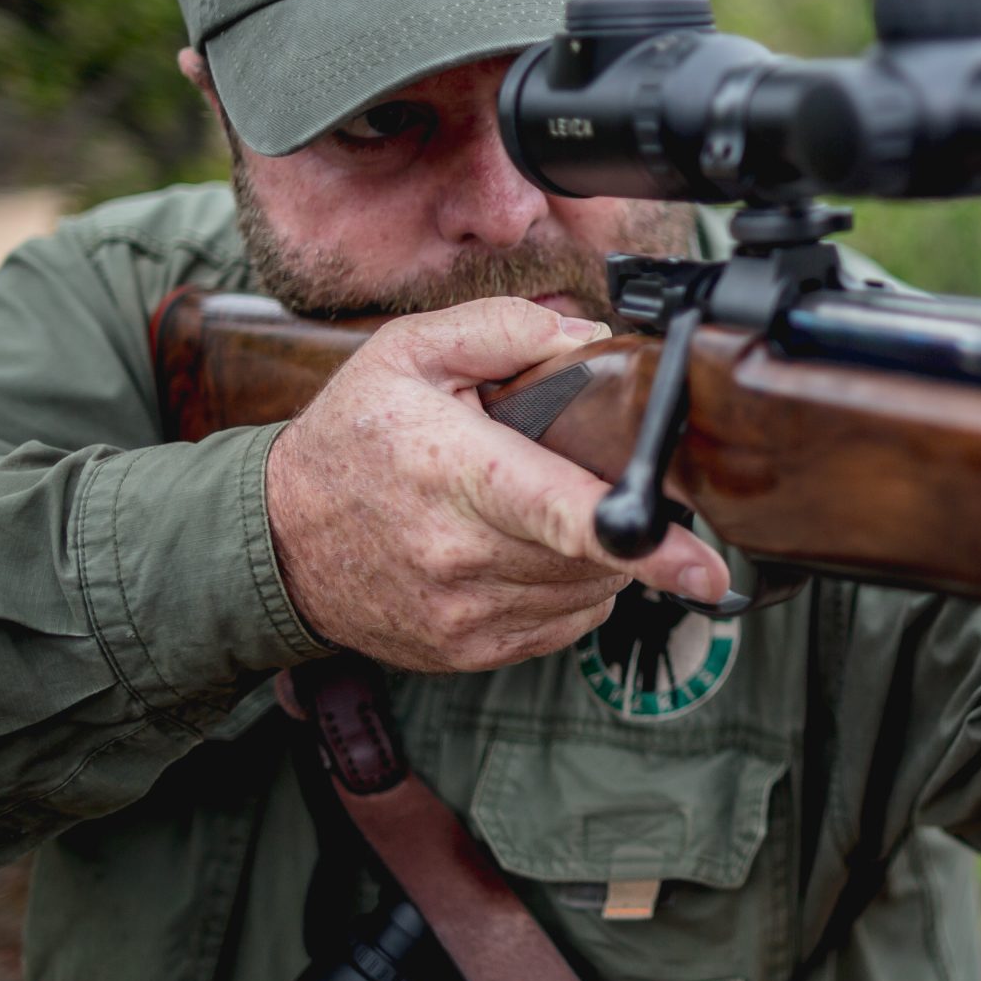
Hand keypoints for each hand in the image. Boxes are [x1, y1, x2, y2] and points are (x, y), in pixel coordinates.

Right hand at [264, 296, 730, 672]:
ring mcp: (464, 614)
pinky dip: (571, 589)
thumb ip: (503, 330)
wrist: (277, 539)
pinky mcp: (469, 651)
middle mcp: (459, 555)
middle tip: (596, 481)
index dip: (644, 543)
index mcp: (454, 472)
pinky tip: (531, 552)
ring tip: (549, 510)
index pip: (562, 514)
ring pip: (589, 592)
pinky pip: (563, 624)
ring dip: (598, 555)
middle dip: (623, 520)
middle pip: (594, 555)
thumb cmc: (351, 438)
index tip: (704, 566)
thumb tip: (589, 341)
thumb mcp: (408, 352)